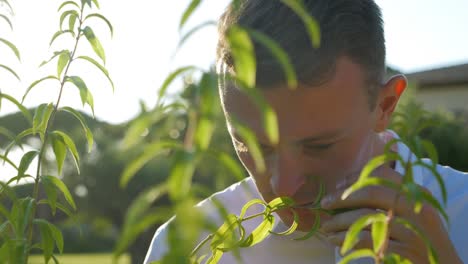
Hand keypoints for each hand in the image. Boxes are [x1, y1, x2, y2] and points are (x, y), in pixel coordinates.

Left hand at [319, 165, 461, 262]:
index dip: (357, 177)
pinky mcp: (405, 251)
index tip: (339, 186)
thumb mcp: (410, 211)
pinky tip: (335, 240)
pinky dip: (346, 239)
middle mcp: (416, 208)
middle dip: (343, 197)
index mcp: (416, 193)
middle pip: (372, 193)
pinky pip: (367, 240)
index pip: (384, 174)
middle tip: (324, 203)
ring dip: (339, 221)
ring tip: (326, 227)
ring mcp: (412, 229)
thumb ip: (387, 198)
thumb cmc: (418, 236)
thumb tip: (343, 189)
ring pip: (366, 217)